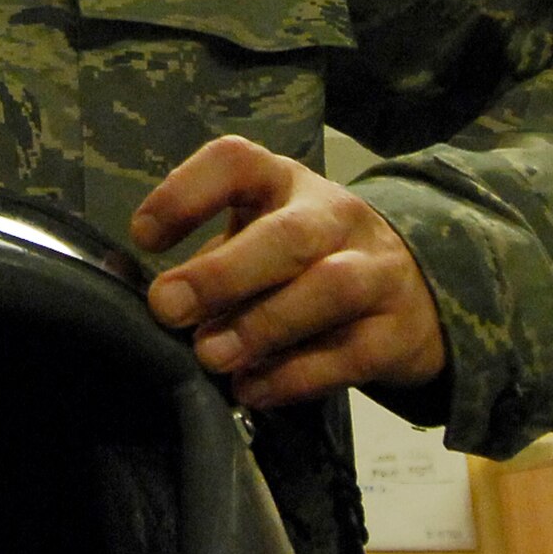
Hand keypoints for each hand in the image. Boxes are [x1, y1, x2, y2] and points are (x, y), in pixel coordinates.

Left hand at [129, 135, 444, 408]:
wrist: (411, 291)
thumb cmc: (303, 261)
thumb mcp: (253, 239)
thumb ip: (204, 262)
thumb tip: (141, 296)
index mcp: (283, 183)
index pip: (237, 162)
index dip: (186, 193)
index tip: (143, 237)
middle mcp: (334, 216)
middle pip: (288, 234)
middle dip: (223, 272)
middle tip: (168, 308)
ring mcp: (376, 270)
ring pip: (330, 287)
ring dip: (263, 325)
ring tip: (210, 356)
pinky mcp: (399, 331)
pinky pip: (353, 353)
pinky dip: (296, 376)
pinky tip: (251, 390)